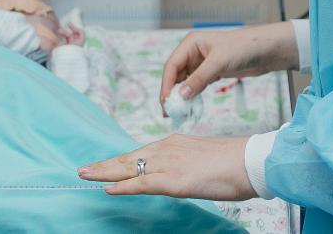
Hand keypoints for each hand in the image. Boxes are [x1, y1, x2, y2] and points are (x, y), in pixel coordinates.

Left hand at [78, 135, 254, 200]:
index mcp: (174, 143)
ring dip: (106, 173)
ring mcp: (169, 163)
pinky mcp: (173, 179)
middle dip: (105, 164)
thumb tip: (174, 174)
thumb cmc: (232, 162)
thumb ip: (183, 163)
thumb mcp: (201, 158)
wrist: (249, 160)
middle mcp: (167, 149)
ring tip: (87, 175)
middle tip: (84, 168)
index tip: (105, 165)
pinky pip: (142, 183)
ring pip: (130, 168)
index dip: (120, 161)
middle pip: (129, 158)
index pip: (140, 153)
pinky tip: (109, 189)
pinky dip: (123, 186)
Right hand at [159, 22, 297, 108]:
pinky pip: (197, 85)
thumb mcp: (219, 62)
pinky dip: (193, 95)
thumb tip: (180, 96)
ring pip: (186, 81)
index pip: (172, 65)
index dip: (166, 84)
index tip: (166, 102)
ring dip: (182, 96)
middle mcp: (194, 53)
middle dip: (172, 92)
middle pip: (176, 75)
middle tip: (169, 112)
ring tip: (178, 113)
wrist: (267, 51)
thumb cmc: (243, 48)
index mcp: (191, 44)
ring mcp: (202, 63)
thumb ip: (199, 79)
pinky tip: (191, 106)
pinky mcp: (212, 72)